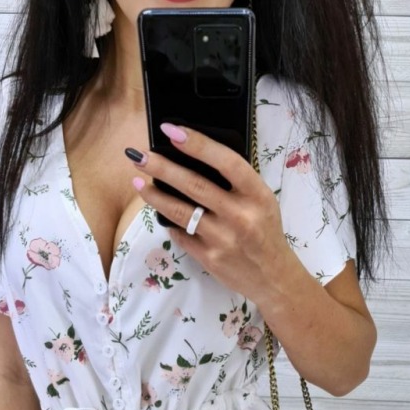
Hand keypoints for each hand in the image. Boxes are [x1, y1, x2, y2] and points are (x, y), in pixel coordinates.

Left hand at [128, 123, 296, 307]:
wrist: (273, 277)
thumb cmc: (265, 232)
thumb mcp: (261, 201)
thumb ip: (236, 184)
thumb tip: (194, 162)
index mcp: (257, 194)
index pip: (226, 162)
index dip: (198, 145)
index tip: (172, 131)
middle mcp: (240, 215)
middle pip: (195, 186)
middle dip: (162, 168)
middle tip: (139, 156)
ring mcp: (223, 238)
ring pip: (181, 212)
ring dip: (155, 196)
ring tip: (137, 182)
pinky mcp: (209, 258)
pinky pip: (181, 235)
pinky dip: (169, 223)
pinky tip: (160, 212)